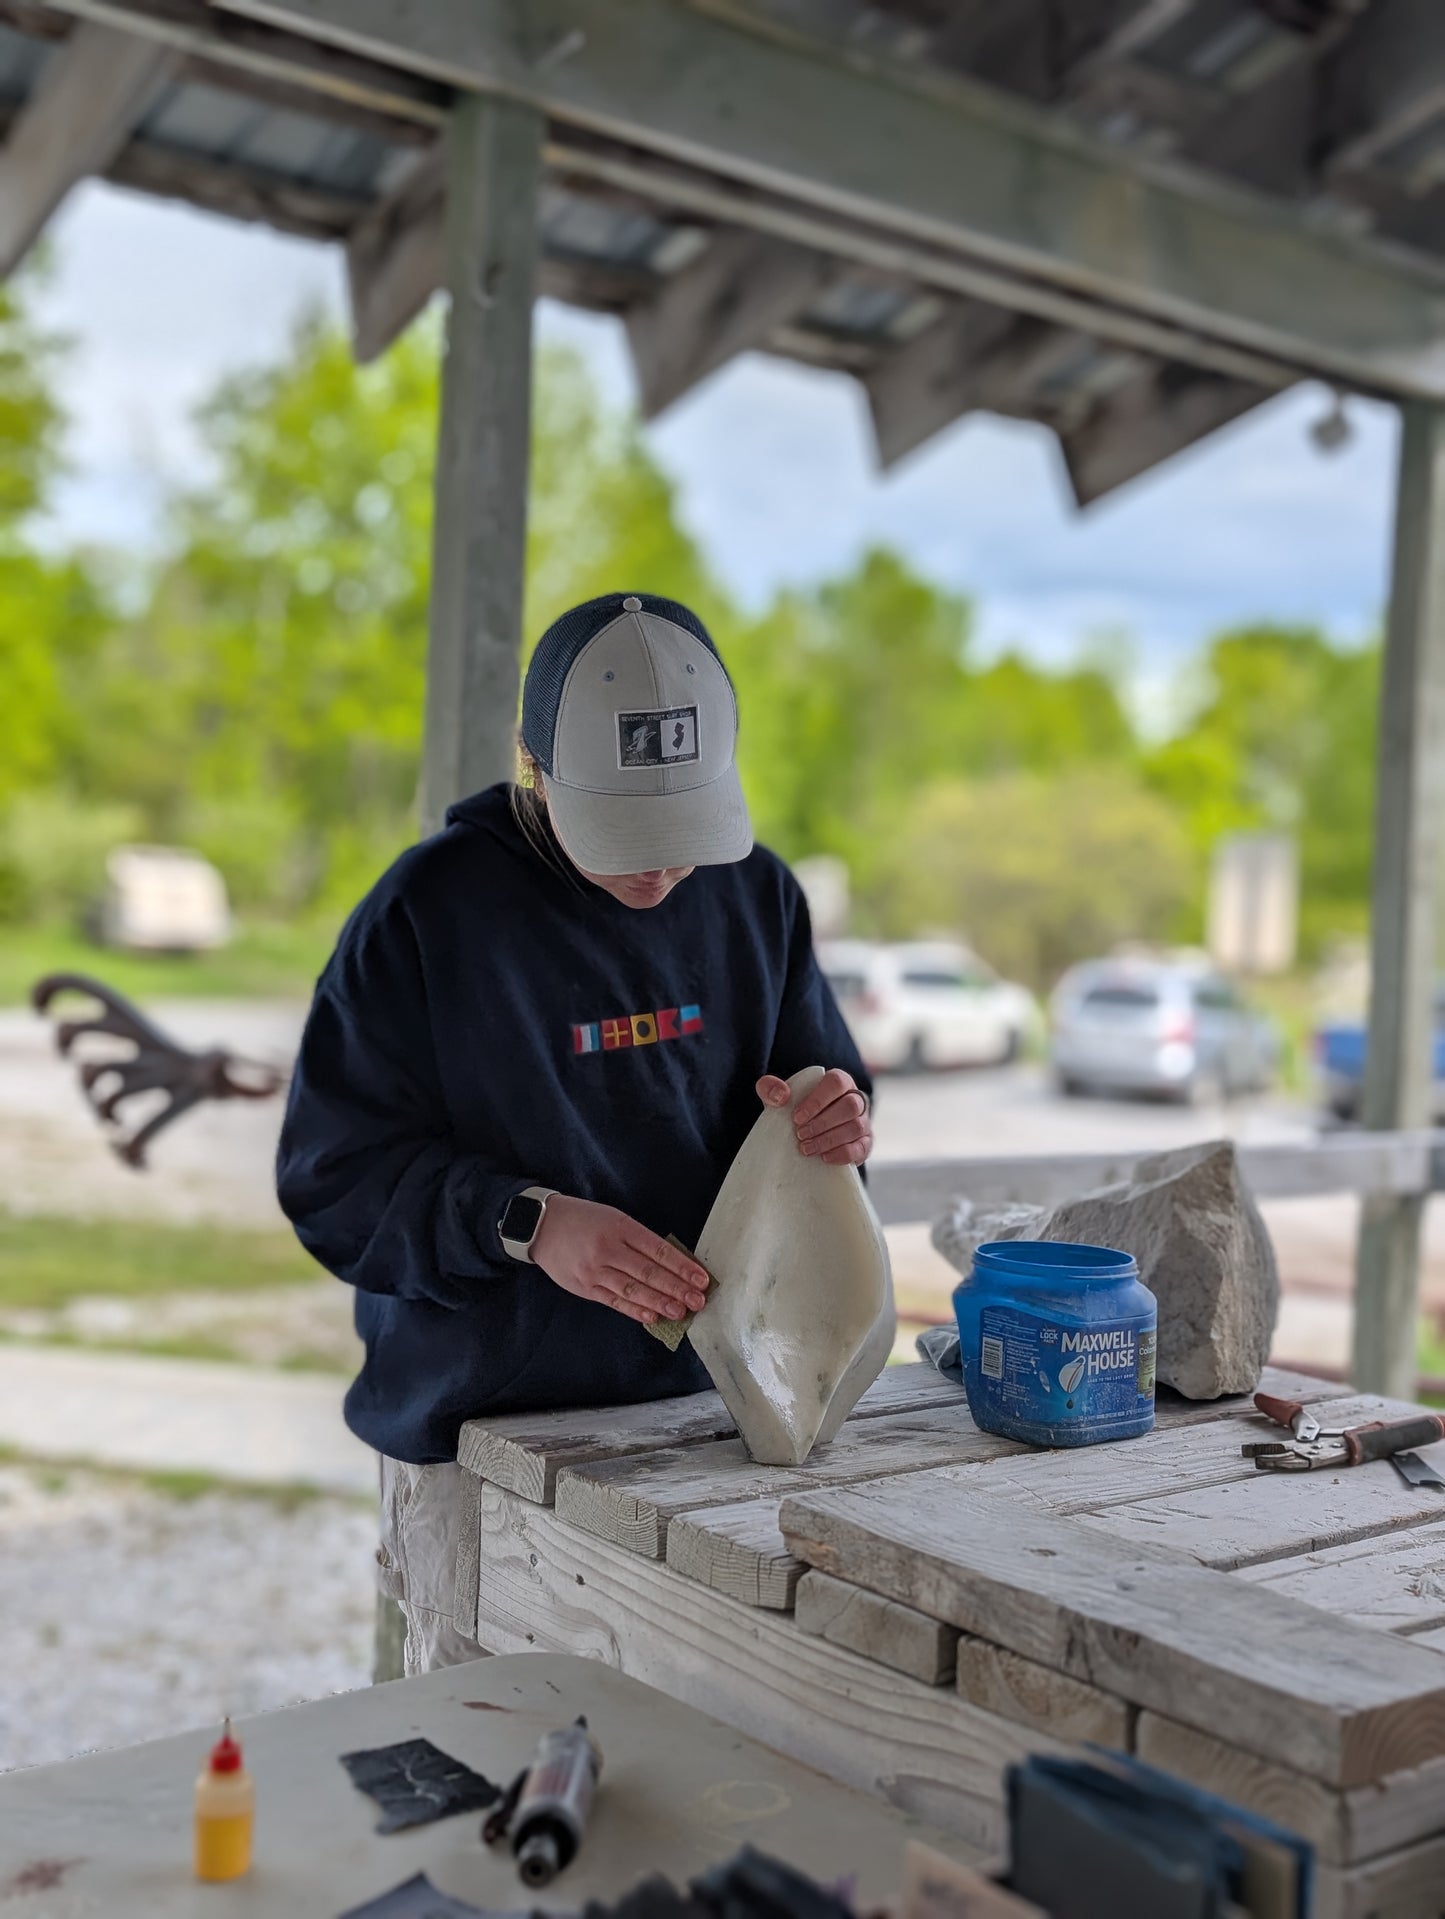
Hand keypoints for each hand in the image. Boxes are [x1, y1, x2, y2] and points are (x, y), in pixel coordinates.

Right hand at [530, 1194, 709, 1326]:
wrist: (541, 1226)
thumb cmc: (584, 1219)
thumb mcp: (614, 1218)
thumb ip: (638, 1239)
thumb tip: (670, 1263)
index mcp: (620, 1227)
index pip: (658, 1250)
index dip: (682, 1266)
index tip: (701, 1279)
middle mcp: (608, 1249)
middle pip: (648, 1272)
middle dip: (676, 1288)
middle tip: (698, 1301)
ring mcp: (595, 1270)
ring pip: (633, 1290)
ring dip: (659, 1302)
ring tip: (680, 1312)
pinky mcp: (585, 1287)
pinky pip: (614, 1300)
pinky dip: (634, 1309)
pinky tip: (652, 1316)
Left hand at [755, 1068, 871, 1166]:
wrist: (803, 1131)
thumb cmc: (794, 1108)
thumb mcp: (778, 1096)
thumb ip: (771, 1088)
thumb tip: (780, 1096)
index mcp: (839, 1081)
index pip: (836, 1082)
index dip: (818, 1100)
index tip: (797, 1117)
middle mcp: (856, 1098)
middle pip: (850, 1106)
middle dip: (823, 1123)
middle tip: (800, 1135)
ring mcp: (863, 1121)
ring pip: (856, 1127)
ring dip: (830, 1140)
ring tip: (806, 1148)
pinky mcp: (865, 1143)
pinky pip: (862, 1148)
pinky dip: (843, 1154)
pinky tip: (824, 1158)